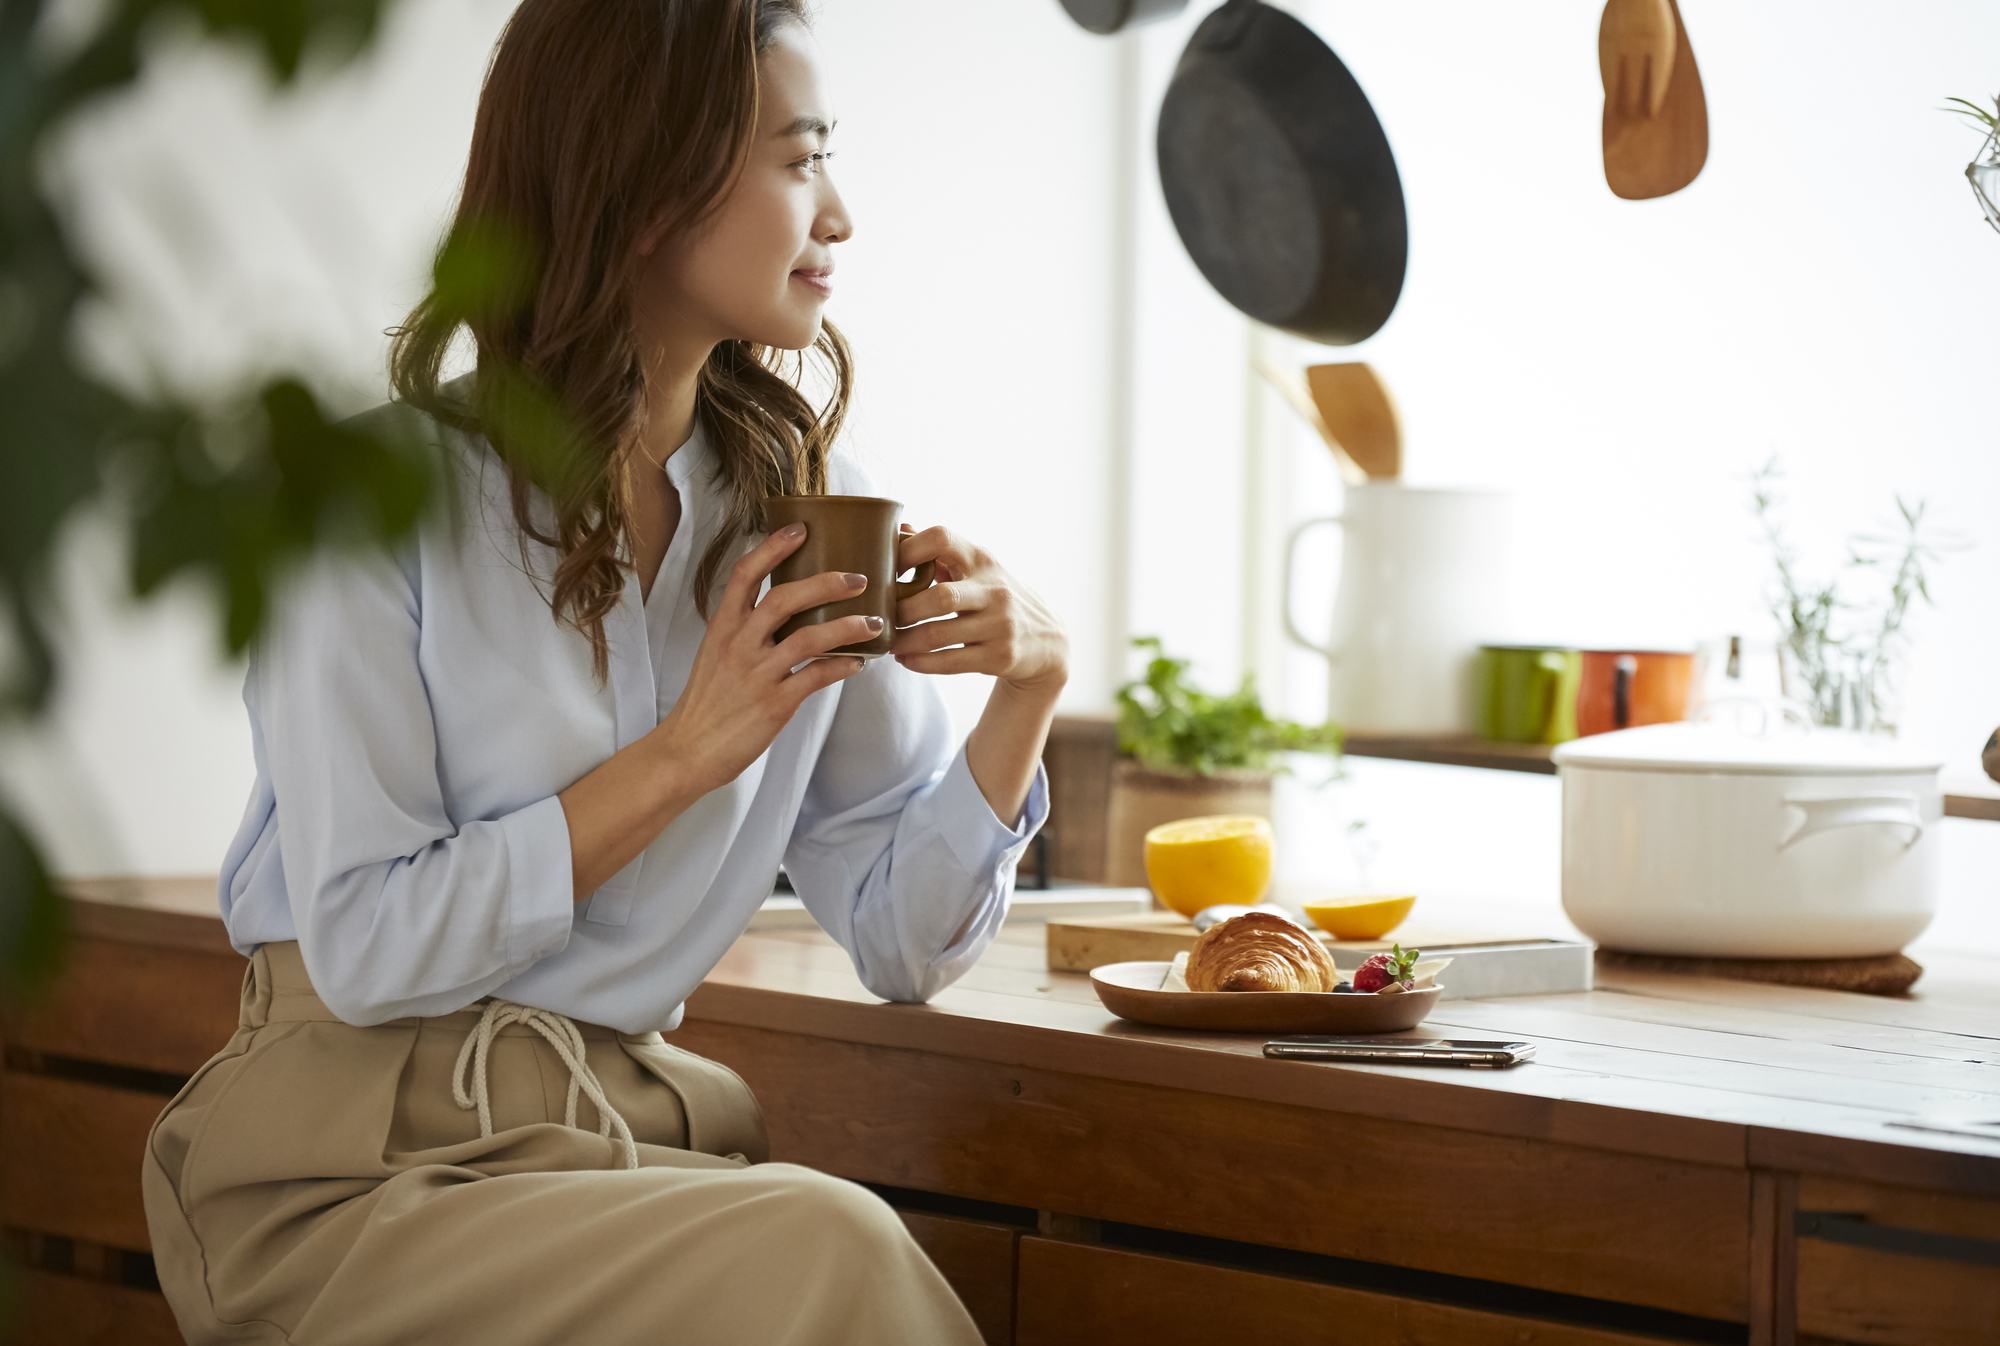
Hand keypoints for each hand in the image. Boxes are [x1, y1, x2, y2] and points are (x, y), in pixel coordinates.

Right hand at [654, 523, 878, 792]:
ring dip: (847, 627)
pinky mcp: (774, 704)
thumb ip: (747, 632)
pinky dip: (842, 666)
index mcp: (723, 627)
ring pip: (808, 637)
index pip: (745, 575)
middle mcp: (739, 644)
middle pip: (784, 598)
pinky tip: (858, 663)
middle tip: (858, 579)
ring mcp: (756, 674)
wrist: (688, 750)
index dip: (773, 548)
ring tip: (874, 623)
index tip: (801, 529)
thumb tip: (790, 613)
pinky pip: (816, 677)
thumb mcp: (717, 656)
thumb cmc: (707, 703)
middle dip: (825, 583)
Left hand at [890, 526, 1068, 695]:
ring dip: (906, 641)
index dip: (909, 550)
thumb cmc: (995, 598)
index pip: (943, 539)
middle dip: (904, 610)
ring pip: (940, 634)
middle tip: (882, 618)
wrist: (1047, 639)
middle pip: (940, 596)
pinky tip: (906, 659)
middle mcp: (994, 589)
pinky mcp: (1001, 656)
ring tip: (889, 642)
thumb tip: (902, 527)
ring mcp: (1001, 624)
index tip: (886, 569)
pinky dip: (922, 662)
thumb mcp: (978, 569)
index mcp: (981, 559)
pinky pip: (951, 662)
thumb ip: (941, 551)